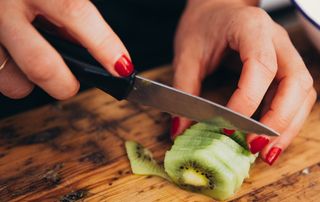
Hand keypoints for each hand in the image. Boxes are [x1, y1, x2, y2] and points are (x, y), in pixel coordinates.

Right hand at [0, 0, 132, 99]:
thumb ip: (68, 7)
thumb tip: (87, 43)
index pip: (75, 12)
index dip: (103, 44)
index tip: (122, 67)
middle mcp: (4, 6)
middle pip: (41, 65)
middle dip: (65, 85)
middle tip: (71, 83)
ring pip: (12, 80)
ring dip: (30, 81)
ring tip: (35, 61)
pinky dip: (10, 72)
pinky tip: (14, 53)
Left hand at [171, 0, 316, 164]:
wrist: (216, 10)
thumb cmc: (203, 26)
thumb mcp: (187, 54)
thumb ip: (184, 90)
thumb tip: (179, 128)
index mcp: (251, 27)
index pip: (260, 66)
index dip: (248, 100)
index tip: (228, 127)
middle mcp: (277, 40)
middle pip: (295, 82)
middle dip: (279, 120)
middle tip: (255, 147)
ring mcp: (285, 54)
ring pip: (303, 93)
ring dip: (288, 125)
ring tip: (267, 152)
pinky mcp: (284, 68)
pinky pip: (295, 97)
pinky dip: (286, 120)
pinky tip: (270, 138)